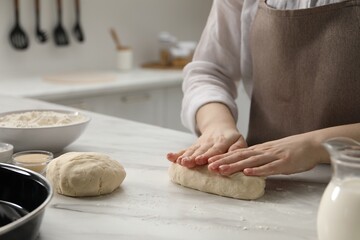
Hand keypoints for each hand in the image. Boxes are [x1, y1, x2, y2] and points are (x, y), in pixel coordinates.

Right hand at [167, 127, 246, 167]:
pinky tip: (169, 157)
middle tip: (189, 163)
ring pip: (192, 150)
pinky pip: (184, 150)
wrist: (219, 126)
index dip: (212, 156)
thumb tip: (235, 158)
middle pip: (202, 150)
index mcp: (223, 140)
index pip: (217, 149)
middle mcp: (210, 142)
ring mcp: (200, 144)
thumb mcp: (239, 140)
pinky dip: (177, 154)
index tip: (207, 164)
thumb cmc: (232, 139)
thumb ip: (238, 148)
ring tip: (179, 162)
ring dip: (185, 156)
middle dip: (195, 157)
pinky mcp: (193, 146)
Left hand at [207, 133, 328, 176]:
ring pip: (251, 161)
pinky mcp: (284, 162)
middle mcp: (264, 151)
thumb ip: (259, 157)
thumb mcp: (272, 152)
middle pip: (240, 156)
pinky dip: (258, 170)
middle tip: (209, 166)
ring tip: (221, 170)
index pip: (238, 152)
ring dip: (235, 166)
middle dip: (224, 161)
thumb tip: (245, 165)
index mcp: (260, 149)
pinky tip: (247, 173)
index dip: (223, 157)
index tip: (210, 161)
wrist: (312, 143)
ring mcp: (273, 156)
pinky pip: (270, 167)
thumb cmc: (293, 149)